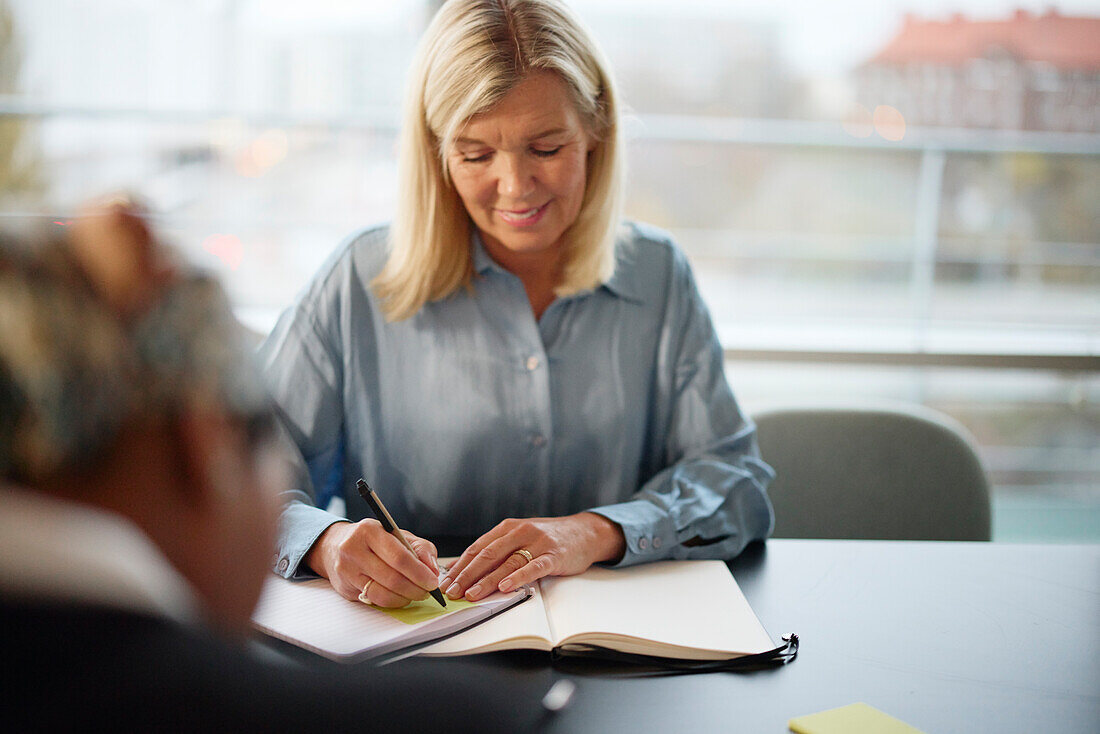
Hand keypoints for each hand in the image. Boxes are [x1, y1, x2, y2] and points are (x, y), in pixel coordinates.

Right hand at [304, 520, 439, 607]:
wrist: (335, 546)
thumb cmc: (372, 540)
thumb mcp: (398, 534)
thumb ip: (420, 548)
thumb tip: (432, 569)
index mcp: (369, 531)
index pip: (399, 556)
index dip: (419, 572)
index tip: (432, 581)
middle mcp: (353, 549)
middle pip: (392, 578)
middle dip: (415, 588)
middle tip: (427, 591)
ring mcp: (347, 570)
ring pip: (382, 593)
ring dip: (405, 598)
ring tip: (416, 593)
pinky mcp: (345, 587)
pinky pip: (374, 600)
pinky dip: (393, 601)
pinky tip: (400, 596)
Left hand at [440, 513, 625, 601]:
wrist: (583, 532)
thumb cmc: (547, 538)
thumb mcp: (519, 538)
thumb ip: (496, 551)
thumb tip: (463, 568)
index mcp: (507, 528)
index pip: (477, 548)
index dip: (459, 566)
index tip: (445, 581)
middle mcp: (519, 532)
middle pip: (487, 555)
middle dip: (467, 575)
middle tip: (452, 591)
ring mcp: (537, 543)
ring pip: (507, 563)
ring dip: (487, 580)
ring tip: (472, 594)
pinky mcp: (554, 555)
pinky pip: (533, 567)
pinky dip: (518, 577)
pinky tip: (507, 587)